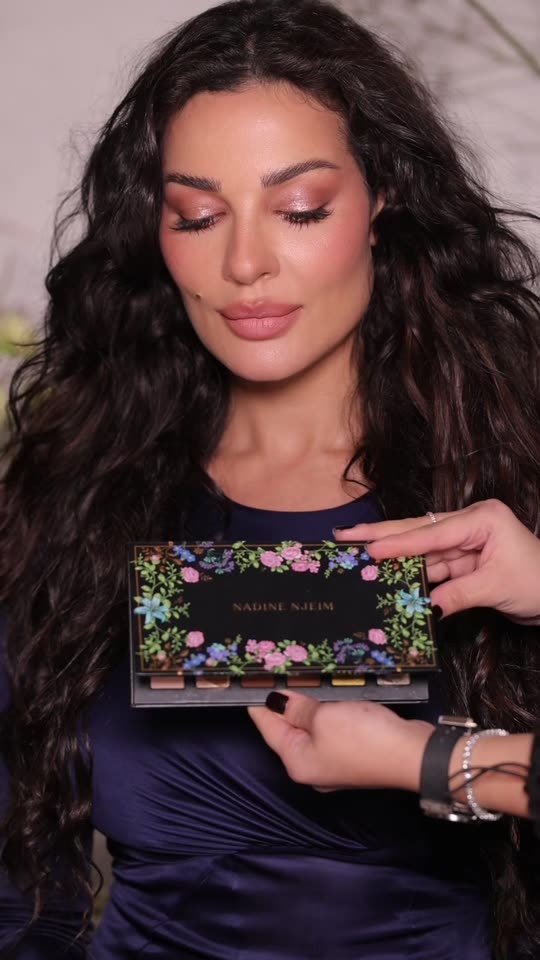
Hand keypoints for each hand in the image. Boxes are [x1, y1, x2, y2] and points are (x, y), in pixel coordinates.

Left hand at [248, 692, 432, 791]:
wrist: (412, 755)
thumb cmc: (364, 739)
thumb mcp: (323, 717)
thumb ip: (297, 708)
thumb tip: (276, 700)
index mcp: (297, 762)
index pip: (268, 728)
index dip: (258, 702)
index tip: (249, 681)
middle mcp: (312, 766)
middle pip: (288, 730)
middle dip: (283, 703)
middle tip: (273, 672)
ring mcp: (333, 762)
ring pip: (310, 729)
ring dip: (306, 706)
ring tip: (297, 679)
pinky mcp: (353, 753)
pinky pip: (330, 730)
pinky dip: (326, 713)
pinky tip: (326, 696)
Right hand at [335, 498, 539, 623]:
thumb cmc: (539, 583)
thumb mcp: (498, 588)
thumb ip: (458, 594)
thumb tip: (426, 606)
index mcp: (483, 518)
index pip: (434, 533)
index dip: (399, 543)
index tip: (370, 548)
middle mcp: (471, 523)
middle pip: (419, 531)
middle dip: (381, 534)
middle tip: (346, 535)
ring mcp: (465, 541)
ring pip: (421, 550)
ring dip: (391, 555)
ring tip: (356, 553)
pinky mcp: (463, 559)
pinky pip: (431, 566)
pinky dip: (410, 572)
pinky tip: (384, 572)